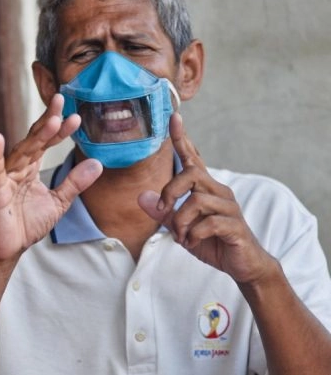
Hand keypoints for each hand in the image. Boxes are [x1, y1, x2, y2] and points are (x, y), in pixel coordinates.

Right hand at [0, 94, 101, 264]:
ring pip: (22, 151)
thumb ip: (75, 182)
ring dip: (36, 136)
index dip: (61, 130)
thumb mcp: (59, 202)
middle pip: (34, 139)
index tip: (77, 117)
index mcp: (31, 168)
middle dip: (48, 120)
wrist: (8, 248)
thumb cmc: (27, 224)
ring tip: (52, 120)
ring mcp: (6, 178)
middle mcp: (18, 168)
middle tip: (62, 99)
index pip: (47, 143)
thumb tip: (97, 163)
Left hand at [138, 113, 274, 282]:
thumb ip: (163, 213)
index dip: (182, 139)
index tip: (174, 117)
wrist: (242, 265)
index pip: (192, 159)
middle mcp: (218, 192)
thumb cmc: (211, 242)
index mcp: (205, 189)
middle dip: (170, 191)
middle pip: (191, 174)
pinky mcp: (235, 225)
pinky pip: (210, 222)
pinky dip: (194, 234)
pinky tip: (192, 242)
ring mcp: (229, 208)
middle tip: (163, 212)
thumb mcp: (180, 228)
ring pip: (197, 200)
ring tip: (181, 236)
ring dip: (181, 221)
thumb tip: (141, 197)